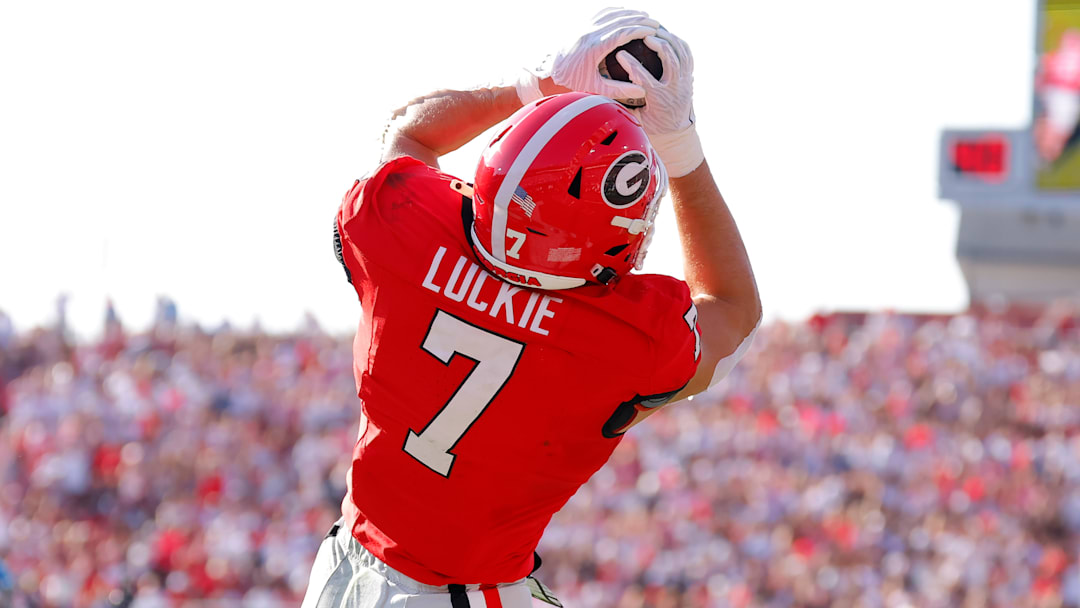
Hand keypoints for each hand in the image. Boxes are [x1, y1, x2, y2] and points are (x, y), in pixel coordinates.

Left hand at [515, 8, 658, 104]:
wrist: (546, 74)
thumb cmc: (571, 84)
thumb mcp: (596, 89)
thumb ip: (619, 89)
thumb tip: (643, 90)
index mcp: (594, 47)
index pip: (623, 32)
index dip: (641, 30)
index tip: (655, 32)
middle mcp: (588, 33)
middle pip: (620, 20)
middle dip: (640, 20)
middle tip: (657, 25)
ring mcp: (583, 26)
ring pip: (611, 14)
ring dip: (630, 14)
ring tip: (646, 18)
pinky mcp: (579, 25)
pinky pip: (600, 13)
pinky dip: (615, 11)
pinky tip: (625, 13)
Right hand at [617, 29, 703, 177]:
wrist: (677, 132)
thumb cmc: (652, 125)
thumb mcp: (636, 119)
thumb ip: (623, 106)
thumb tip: (600, 98)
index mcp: (658, 98)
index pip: (643, 77)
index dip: (630, 63)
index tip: (619, 53)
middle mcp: (675, 88)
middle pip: (669, 59)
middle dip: (657, 43)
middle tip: (644, 35)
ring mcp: (685, 81)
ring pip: (681, 53)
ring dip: (669, 39)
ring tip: (655, 31)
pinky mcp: (689, 76)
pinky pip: (687, 54)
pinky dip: (678, 42)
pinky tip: (667, 35)